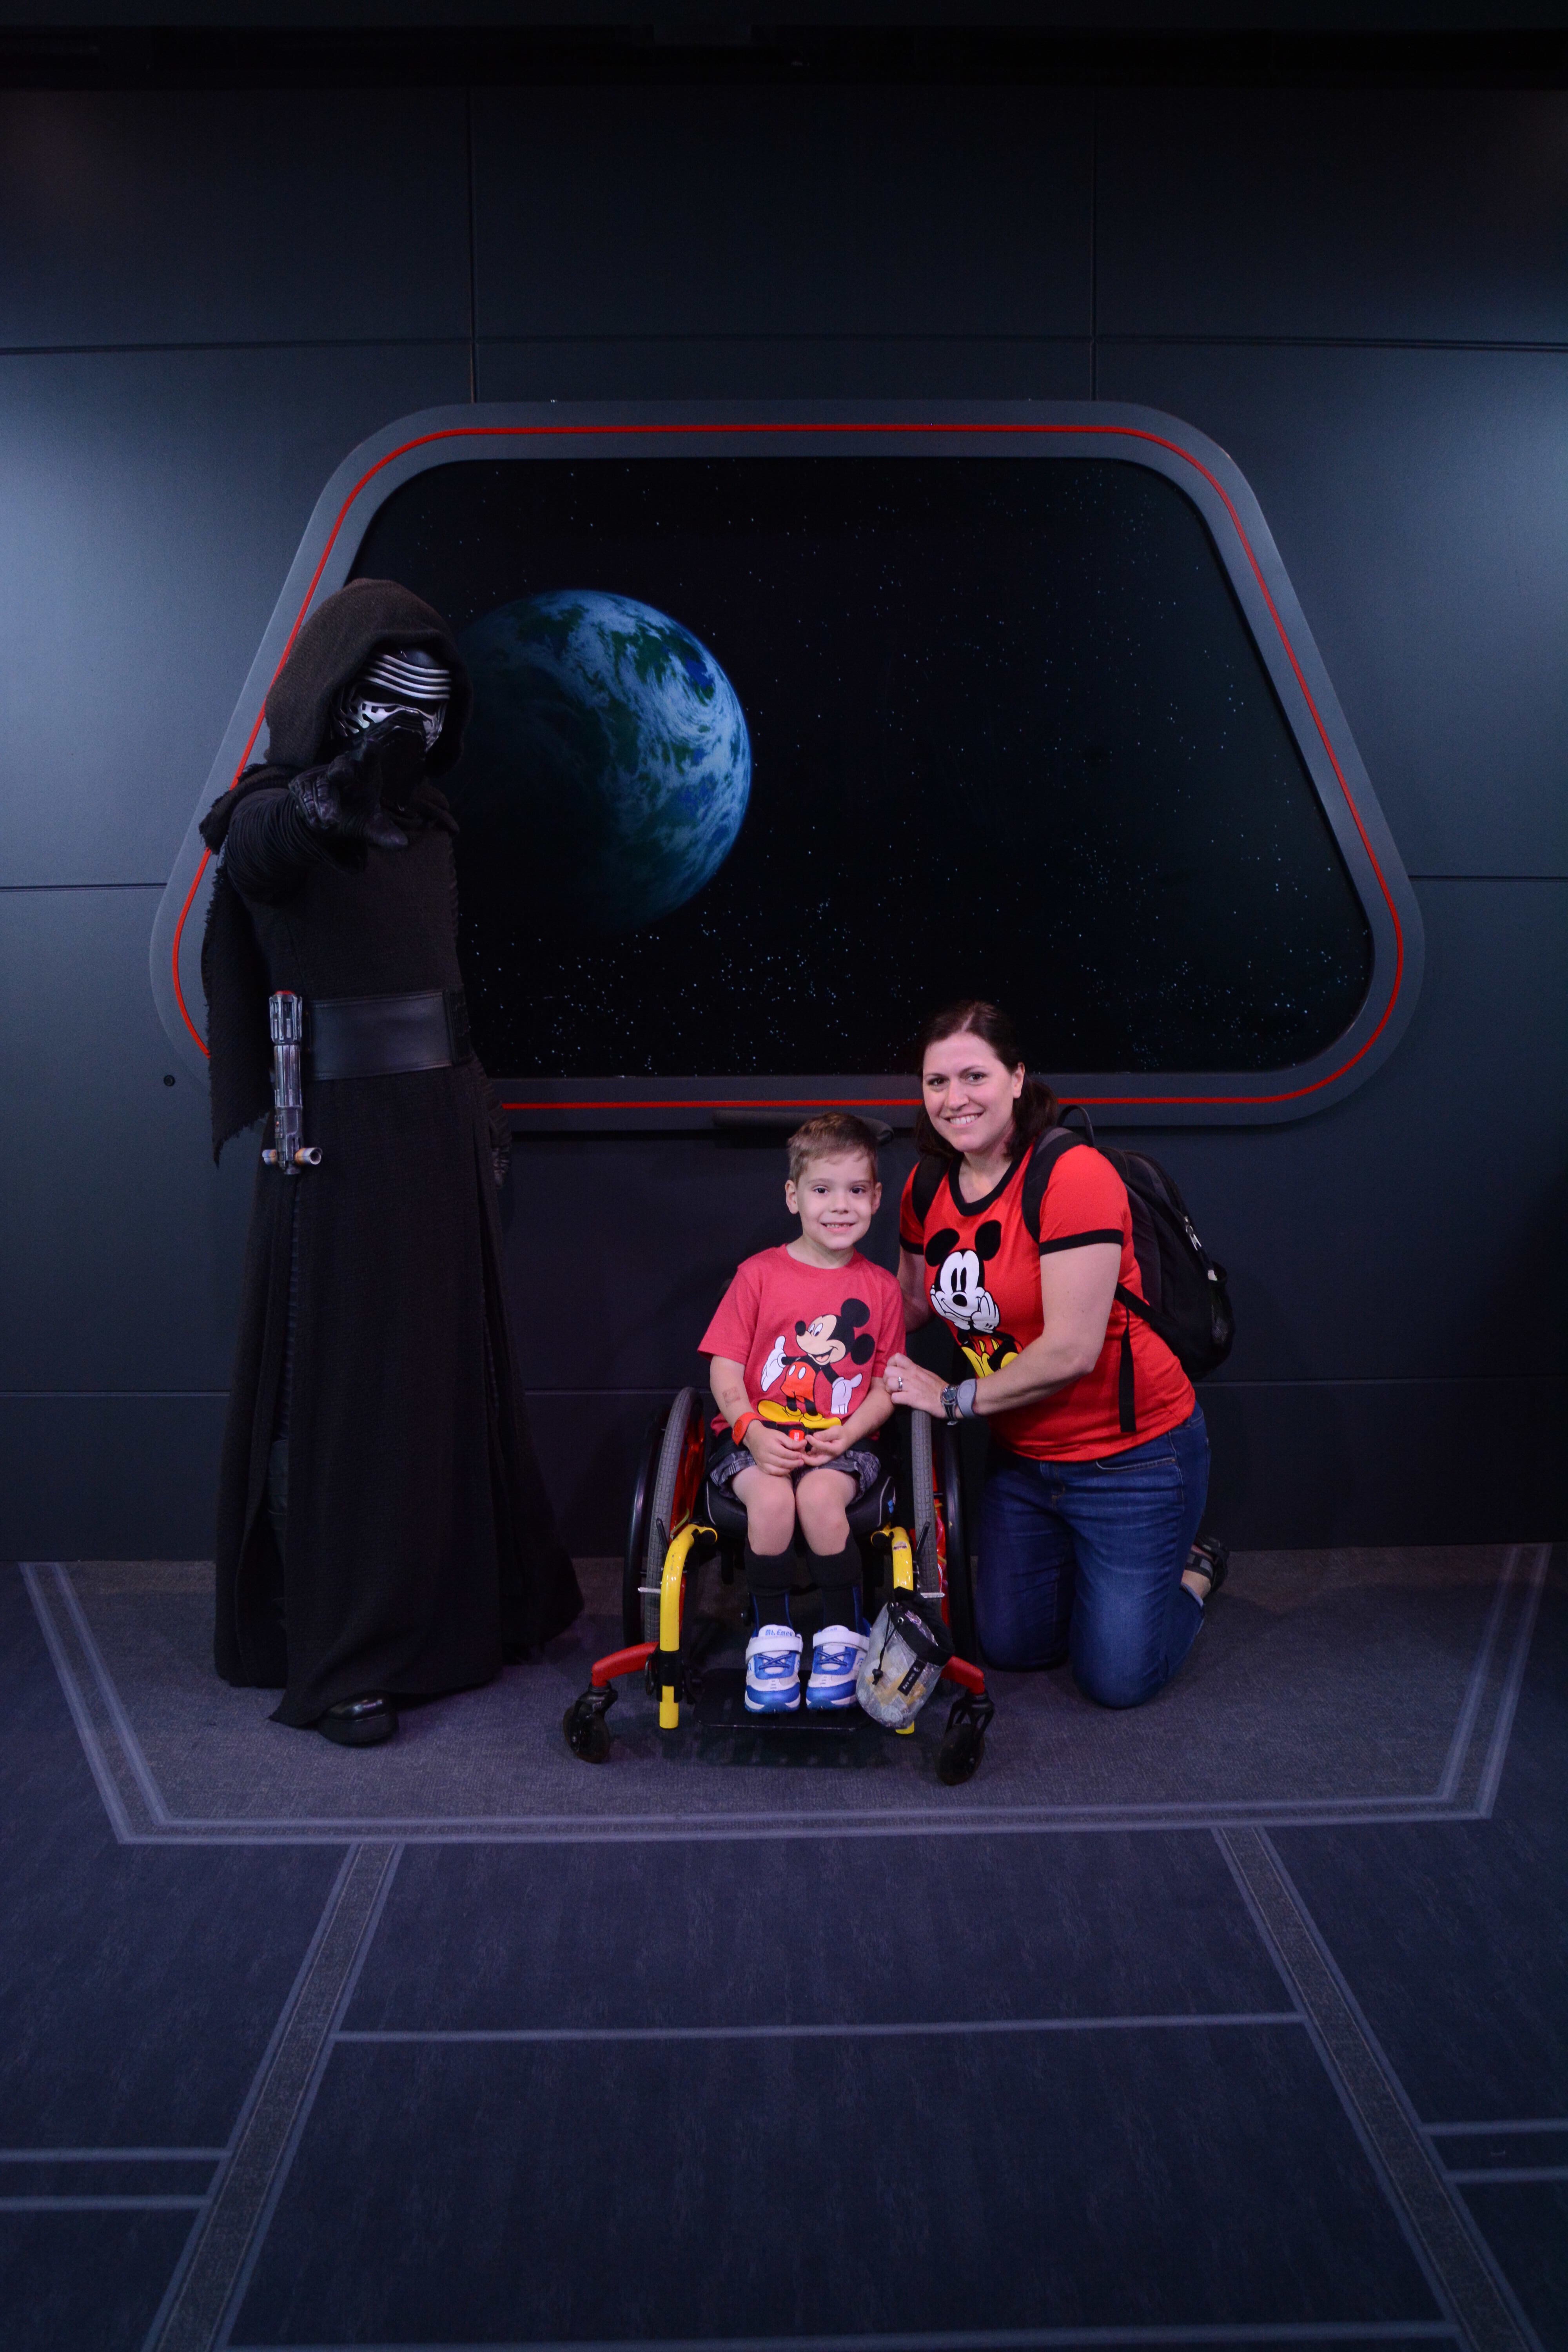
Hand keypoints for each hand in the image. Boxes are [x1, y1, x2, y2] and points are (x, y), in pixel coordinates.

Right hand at [289, 718, 420, 853]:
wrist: (324, 821)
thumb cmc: (355, 815)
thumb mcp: (369, 826)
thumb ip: (383, 832)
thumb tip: (402, 844)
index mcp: (366, 774)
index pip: (370, 759)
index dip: (371, 751)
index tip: (372, 743)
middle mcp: (344, 768)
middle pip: (341, 767)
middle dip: (341, 769)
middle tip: (341, 774)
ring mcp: (321, 774)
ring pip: (322, 786)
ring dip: (325, 804)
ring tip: (330, 822)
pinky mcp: (302, 782)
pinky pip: (305, 795)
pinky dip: (311, 811)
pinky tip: (318, 822)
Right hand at [743, 1421, 805, 1476]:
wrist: (753, 1438)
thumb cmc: (768, 1435)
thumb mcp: (779, 1435)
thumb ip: (791, 1441)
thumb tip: (804, 1443)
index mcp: (769, 1446)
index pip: (784, 1454)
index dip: (794, 1455)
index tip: (801, 1455)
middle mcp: (765, 1456)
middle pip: (782, 1463)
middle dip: (794, 1463)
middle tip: (802, 1462)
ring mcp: (762, 1463)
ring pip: (778, 1470)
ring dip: (789, 1469)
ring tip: (796, 1465)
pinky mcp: (762, 1468)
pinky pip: (773, 1473)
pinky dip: (782, 1472)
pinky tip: (788, 1468)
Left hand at [802, 1422, 850, 1463]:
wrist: (846, 1436)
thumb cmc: (841, 1433)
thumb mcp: (835, 1431)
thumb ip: (826, 1434)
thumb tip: (815, 1436)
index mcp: (834, 1450)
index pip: (822, 1448)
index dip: (814, 1442)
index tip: (807, 1436)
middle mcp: (829, 1456)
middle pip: (816, 1462)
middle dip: (806, 1459)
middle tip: (798, 1452)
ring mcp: (825, 1457)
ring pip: (813, 1461)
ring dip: (805, 1458)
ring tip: (797, 1450)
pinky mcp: (821, 1455)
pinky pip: (813, 1458)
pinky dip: (806, 1455)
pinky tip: (800, 1449)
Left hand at [883, 1352, 950, 1418]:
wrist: (949, 1399)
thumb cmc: (938, 1388)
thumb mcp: (927, 1373)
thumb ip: (915, 1370)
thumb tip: (907, 1368)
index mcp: (915, 1368)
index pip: (896, 1357)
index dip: (890, 1364)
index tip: (893, 1372)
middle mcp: (911, 1375)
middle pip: (888, 1370)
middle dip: (887, 1379)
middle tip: (892, 1386)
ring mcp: (911, 1387)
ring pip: (889, 1383)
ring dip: (890, 1390)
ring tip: (896, 1394)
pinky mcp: (911, 1399)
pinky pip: (894, 1398)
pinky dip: (895, 1401)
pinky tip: (900, 1401)